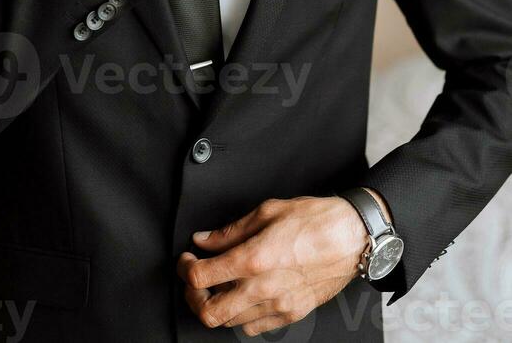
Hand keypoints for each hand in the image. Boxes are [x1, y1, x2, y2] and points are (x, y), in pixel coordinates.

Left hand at [177, 194, 371, 336]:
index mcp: (254, 258)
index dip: (186, 267)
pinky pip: (253, 327)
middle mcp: (263, 288)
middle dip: (193, 295)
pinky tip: (241, 296)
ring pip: (229, 323)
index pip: (201, 276)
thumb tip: (205, 240)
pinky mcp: (291, 314)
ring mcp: (278, 306)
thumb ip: (231, 230)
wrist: (352, 237)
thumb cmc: (315, 220)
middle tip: (195, 277)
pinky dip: (239, 316)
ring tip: (217, 285)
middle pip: (209, 312)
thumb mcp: (267, 211)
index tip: (188, 258)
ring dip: (215, 305)